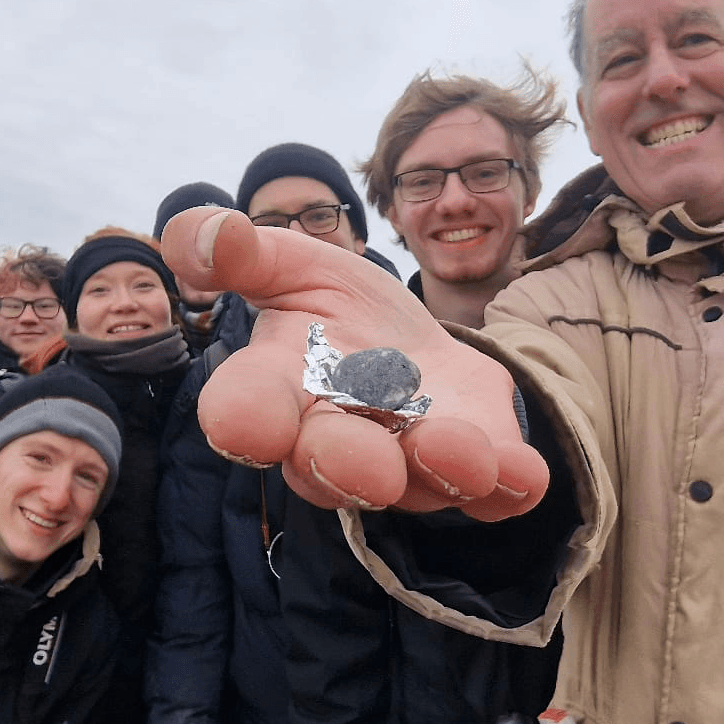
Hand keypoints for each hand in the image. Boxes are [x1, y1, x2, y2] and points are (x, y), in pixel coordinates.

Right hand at [160, 208, 547, 519]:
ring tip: (457, 450)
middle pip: (329, 465)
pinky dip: (507, 486)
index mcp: (283, 389)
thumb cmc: (339, 314)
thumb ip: (246, 253)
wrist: (416, 349)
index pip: (249, 411)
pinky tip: (524, 475)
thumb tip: (198, 231)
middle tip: (364, 463)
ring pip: (415, 484)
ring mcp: (408, 463)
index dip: (243, 421)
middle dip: (345, 463)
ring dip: (436, 470)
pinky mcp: (476, 466)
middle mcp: (338, 439)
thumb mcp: (293, 266)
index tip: (245, 425)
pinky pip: (491, 491)